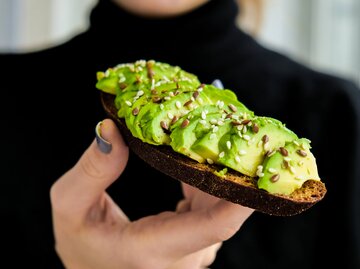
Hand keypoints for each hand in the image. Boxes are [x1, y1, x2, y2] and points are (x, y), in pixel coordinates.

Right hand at [50, 119, 253, 268]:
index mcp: (154, 249)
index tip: (259, 156)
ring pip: (222, 206)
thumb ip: (92, 170)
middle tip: (228, 119)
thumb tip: (113, 128)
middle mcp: (185, 256)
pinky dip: (211, 178)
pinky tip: (200, 152)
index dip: (244, 191)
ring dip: (222, 168)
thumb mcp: (69, 206)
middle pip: (225, 207)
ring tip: (214, 128)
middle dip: (232, 163)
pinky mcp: (195, 241)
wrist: (94, 266)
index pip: (216, 224)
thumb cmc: (80, 242)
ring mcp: (194, 251)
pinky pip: (213, 207)